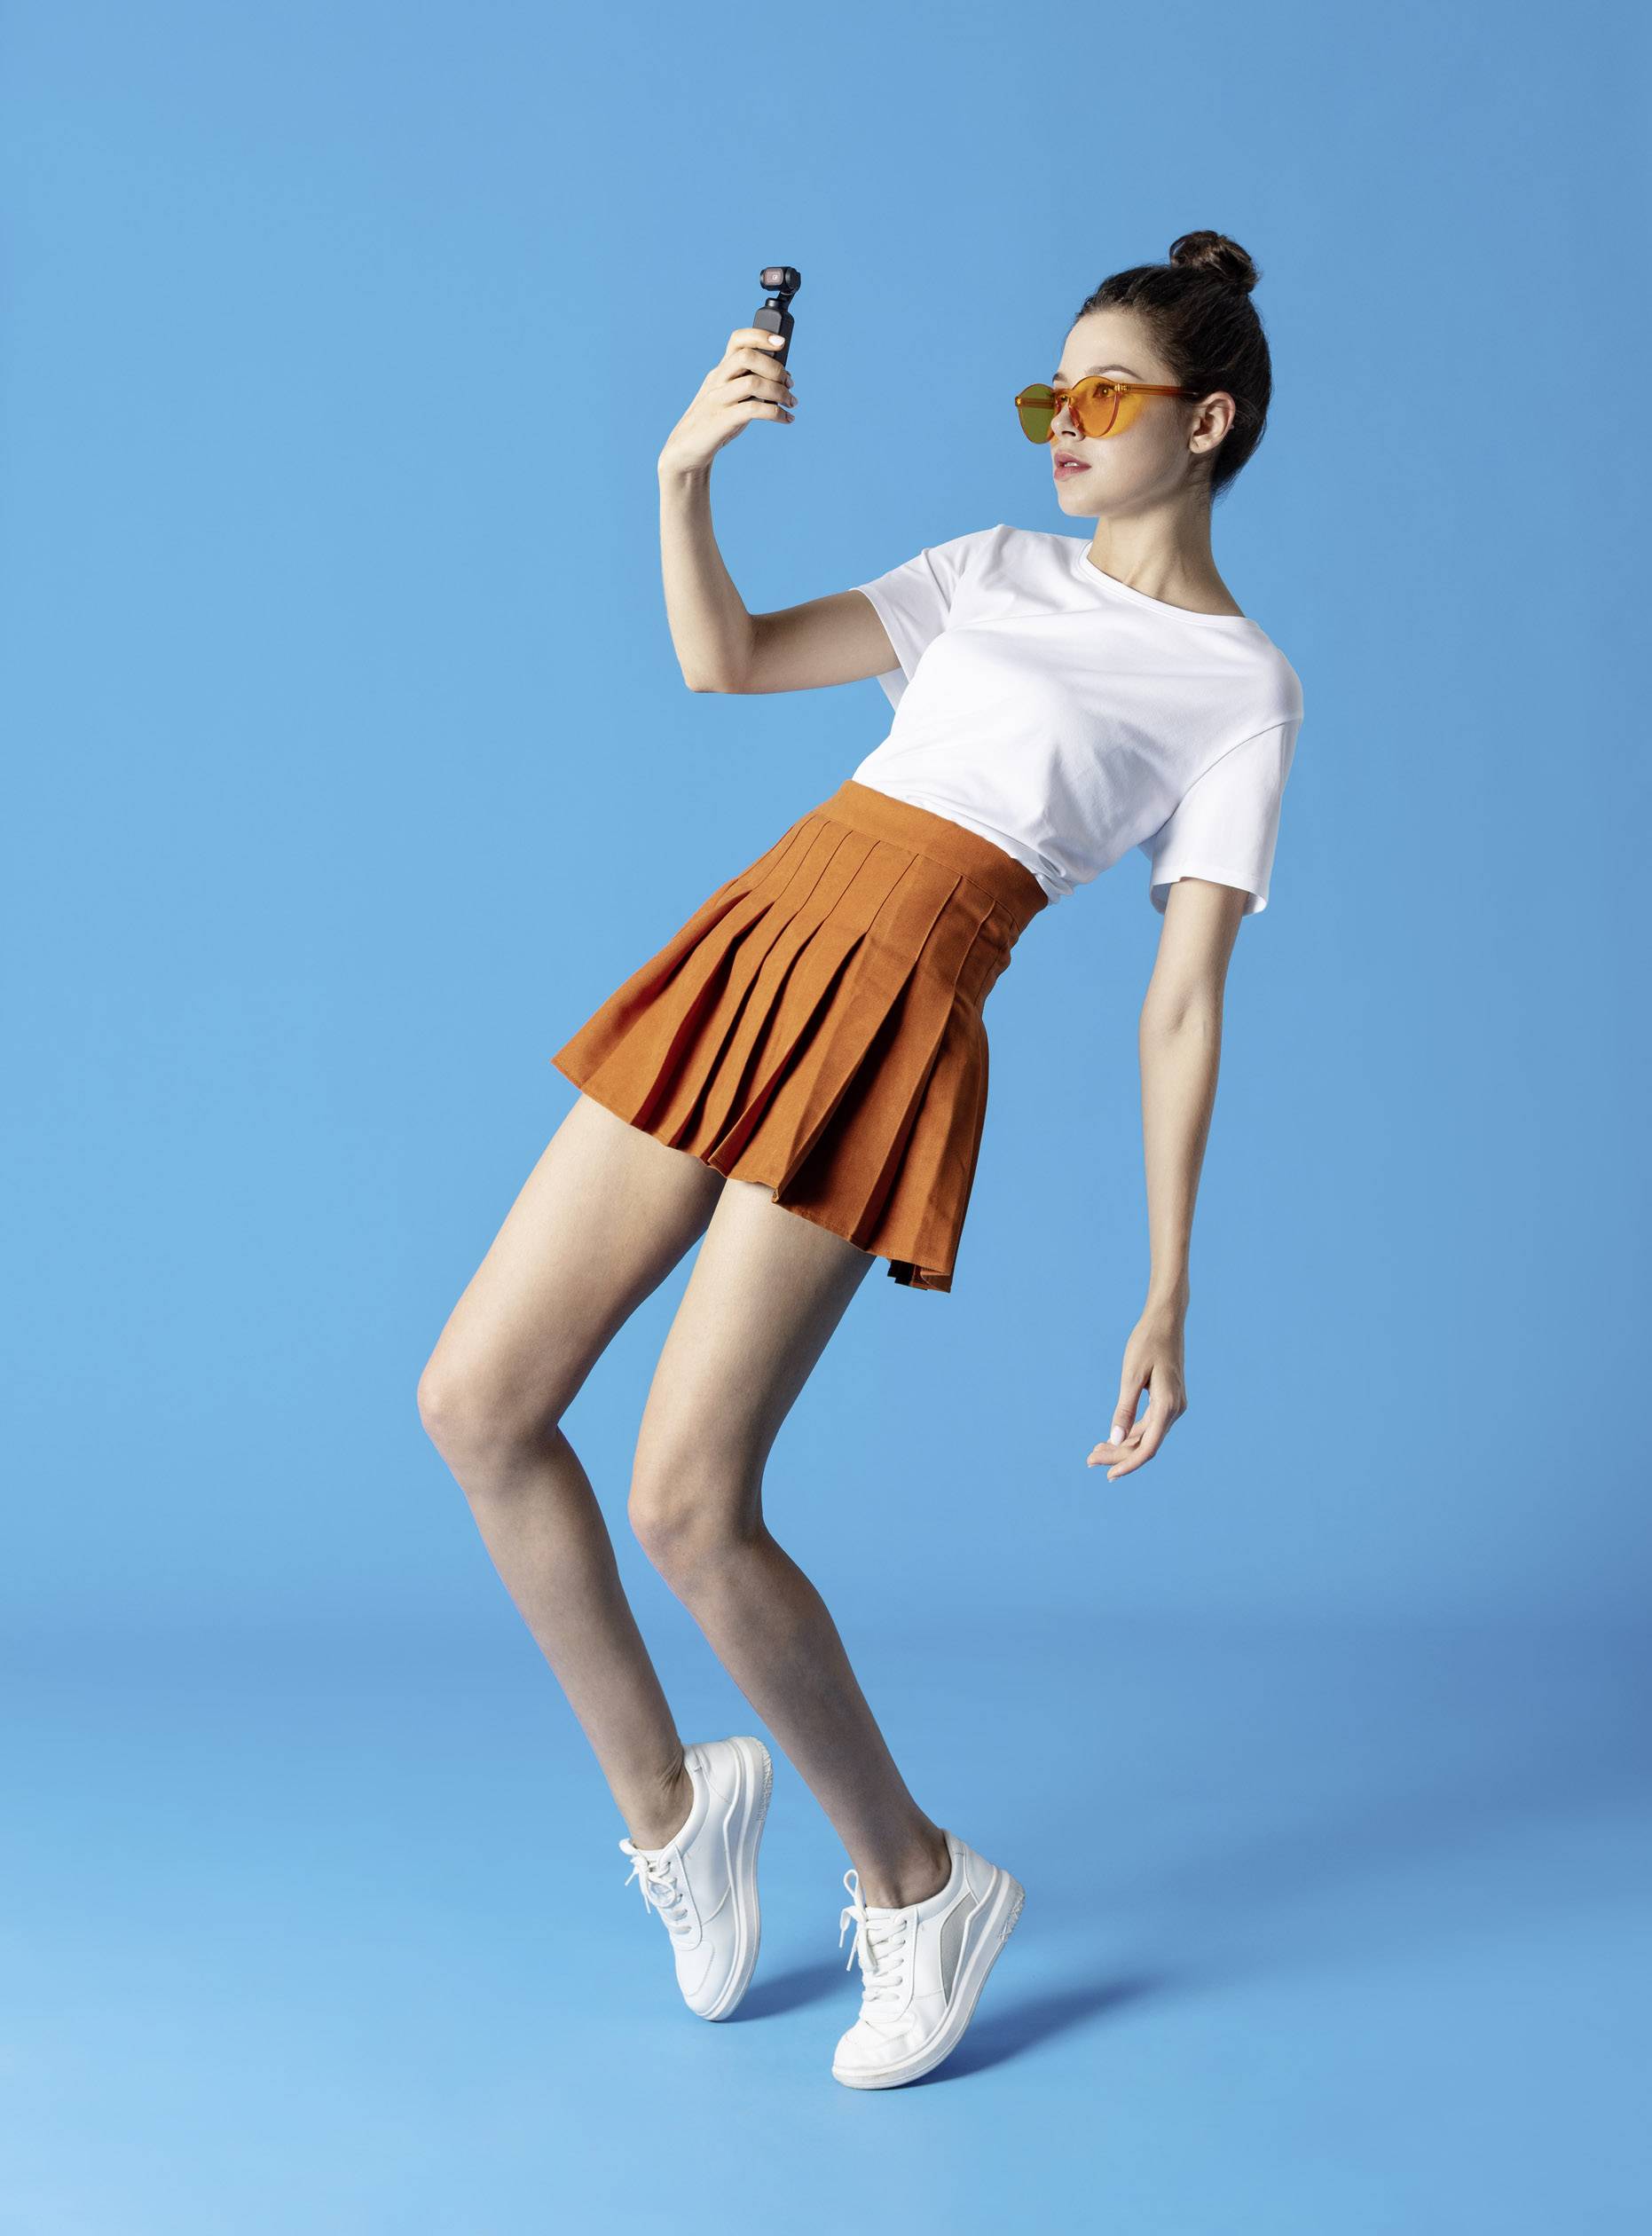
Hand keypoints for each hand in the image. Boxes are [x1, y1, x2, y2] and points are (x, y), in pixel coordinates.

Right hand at [658, 327, 795, 476]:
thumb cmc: (716, 421)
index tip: (781, 343)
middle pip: (747, 356)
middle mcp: (718, 380)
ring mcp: (718, 399)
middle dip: (775, 366)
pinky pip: (753, 410)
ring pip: (753, 382)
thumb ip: (751, 382)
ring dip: (779, 391)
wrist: (687, 448)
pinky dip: (776, 413)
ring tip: (791, 402)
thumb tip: (784, 377)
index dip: (760, 335)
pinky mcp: (721, 420)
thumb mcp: (730, 395)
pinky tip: (785, 419)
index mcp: (721, 370)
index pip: (738, 339)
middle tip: (789, 383)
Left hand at [1087, 1298, 1187, 1480]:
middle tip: (1089, 1459)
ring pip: (1148, 1436)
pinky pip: (1150, 1424)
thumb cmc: (1147, 1343)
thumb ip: (1124, 1410)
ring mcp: (1174, 1406)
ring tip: (1095, 1451)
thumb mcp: (1131, 1376)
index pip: (1148, 1447)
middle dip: (1118, 1454)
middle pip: (1146, 1444)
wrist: (1166, 1320)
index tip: (1108, 1475)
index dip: (1128, 1464)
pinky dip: (1132, 1432)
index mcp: (1167, 1406)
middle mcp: (1175, 1410)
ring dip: (1123, 1445)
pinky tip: (1113, 1436)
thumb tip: (1116, 1439)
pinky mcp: (1169, 1400)